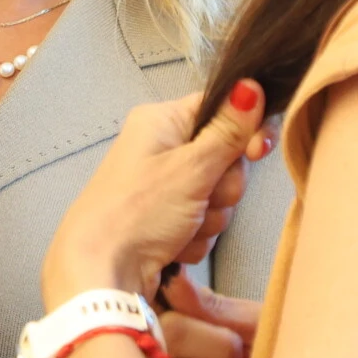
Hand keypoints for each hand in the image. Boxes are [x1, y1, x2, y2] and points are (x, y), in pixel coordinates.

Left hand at [43, 82, 272, 304]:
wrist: (100, 272)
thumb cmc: (136, 212)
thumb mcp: (190, 168)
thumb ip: (228, 130)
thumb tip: (251, 85)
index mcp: (161, 121)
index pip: (221, 109)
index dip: (244, 131)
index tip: (256, 151)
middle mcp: (162, 149)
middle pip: (225, 157)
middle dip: (223, 187)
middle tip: (202, 198)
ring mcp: (164, 187)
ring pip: (218, 196)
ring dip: (210, 218)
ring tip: (182, 226)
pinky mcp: (166, 220)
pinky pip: (203, 223)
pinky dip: (196, 237)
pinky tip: (175, 245)